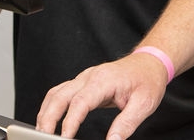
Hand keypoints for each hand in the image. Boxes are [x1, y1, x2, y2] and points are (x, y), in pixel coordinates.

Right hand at [36, 53, 168, 138]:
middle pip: (60, 96)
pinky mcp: (83, 82)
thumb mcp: (144, 104)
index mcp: (104, 80)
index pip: (80, 102)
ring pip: (56, 93)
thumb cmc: (148, 80)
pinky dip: (51, 107)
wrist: (150, 62)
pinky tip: (49, 120)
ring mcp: (85, 77)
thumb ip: (126, 124)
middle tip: (44, 138)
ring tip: (43, 133)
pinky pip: (61, 92)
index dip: (69, 122)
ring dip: (46, 113)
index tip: (64, 139)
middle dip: (48, 119)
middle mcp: (90, 76)